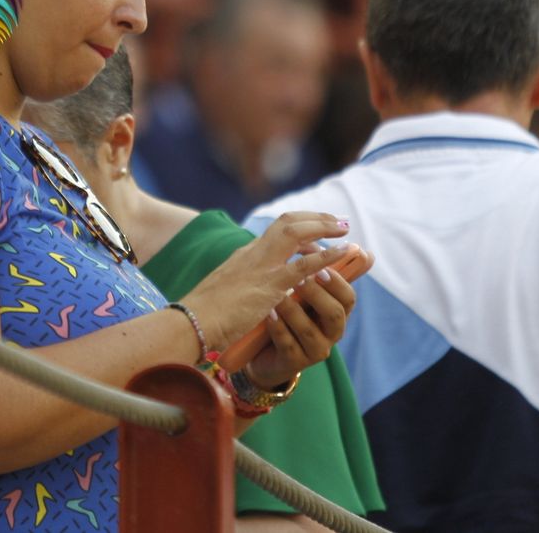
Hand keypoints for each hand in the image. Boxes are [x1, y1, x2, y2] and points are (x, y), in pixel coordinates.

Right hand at [179, 212, 352, 352]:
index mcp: (245, 254)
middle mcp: (254, 253)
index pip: (277, 229)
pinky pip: (304, 265)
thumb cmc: (205, 313)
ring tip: (345, 230)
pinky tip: (342, 254)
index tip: (318, 225)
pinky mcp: (270, 285)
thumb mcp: (225, 291)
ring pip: (297, 233)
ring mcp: (262, 266)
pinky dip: (327, 256)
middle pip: (288, 221)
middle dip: (316, 218)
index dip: (301, 223)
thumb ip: (243, 285)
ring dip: (324, 228)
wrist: (193, 321)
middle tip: (338, 222)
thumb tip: (253, 290)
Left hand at [245, 249, 371, 389]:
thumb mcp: (296, 284)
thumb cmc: (283, 308)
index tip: (321, 266)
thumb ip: (313, 261)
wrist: (258, 346)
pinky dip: (278, 327)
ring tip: (279, 295)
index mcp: (335, 309)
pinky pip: (288, 344)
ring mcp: (313, 349)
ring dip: (294, 309)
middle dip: (319, 294)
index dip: (338, 281)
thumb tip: (335, 223)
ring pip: (310, 330)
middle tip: (301, 279)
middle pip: (336, 313)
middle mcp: (330, 331)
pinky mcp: (292, 362)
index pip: (348, 296)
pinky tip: (268, 314)